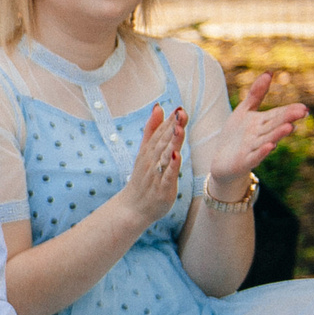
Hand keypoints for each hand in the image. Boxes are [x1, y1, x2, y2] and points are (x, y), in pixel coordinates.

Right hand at [116, 105, 185, 230]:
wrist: (132, 207)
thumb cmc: (143, 178)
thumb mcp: (145, 151)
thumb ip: (152, 129)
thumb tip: (159, 107)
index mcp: (149, 151)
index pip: (160, 133)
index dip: (170, 121)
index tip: (179, 108)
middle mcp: (152, 161)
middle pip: (163, 142)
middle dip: (172, 127)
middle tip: (180, 113)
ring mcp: (156, 174)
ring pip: (165, 156)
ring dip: (172, 143)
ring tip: (178, 129)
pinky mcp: (162, 188)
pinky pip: (167, 176)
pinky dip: (171, 166)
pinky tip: (176, 156)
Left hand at [204, 69, 306, 187]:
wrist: (221, 161)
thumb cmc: (236, 136)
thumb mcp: (244, 111)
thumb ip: (256, 94)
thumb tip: (269, 72)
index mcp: (263, 123)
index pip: (278, 114)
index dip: (289, 111)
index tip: (303, 107)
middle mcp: (261, 135)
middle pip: (276, 125)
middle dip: (288, 118)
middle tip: (303, 112)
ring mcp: (254, 149)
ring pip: (268, 139)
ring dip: (278, 134)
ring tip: (290, 127)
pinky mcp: (245, 161)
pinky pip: (255, 156)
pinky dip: (262, 152)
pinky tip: (269, 146)